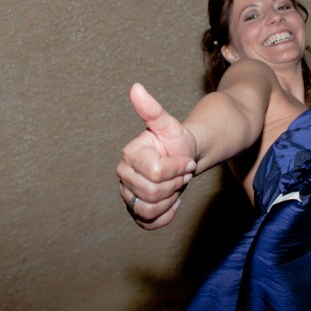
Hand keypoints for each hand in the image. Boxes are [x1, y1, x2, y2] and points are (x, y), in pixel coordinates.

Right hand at [116, 84, 196, 229]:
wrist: (183, 158)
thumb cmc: (176, 141)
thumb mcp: (169, 125)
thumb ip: (152, 110)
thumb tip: (136, 87)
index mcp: (129, 154)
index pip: (155, 172)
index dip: (177, 169)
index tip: (186, 161)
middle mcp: (123, 175)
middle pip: (151, 193)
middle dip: (175, 184)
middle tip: (182, 173)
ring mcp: (127, 194)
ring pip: (147, 210)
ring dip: (169, 200)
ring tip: (176, 186)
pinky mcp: (134, 210)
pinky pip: (146, 222)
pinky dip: (164, 215)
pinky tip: (173, 202)